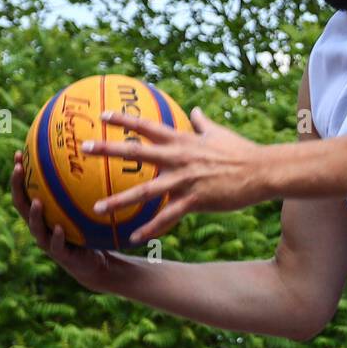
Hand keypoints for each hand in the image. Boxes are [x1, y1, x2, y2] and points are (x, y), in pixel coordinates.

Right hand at [10, 151, 118, 292]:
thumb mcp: (86, 206)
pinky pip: (56, 245)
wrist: (94, 262)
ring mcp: (48, 241)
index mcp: (43, 213)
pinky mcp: (61, 255)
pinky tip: (58, 228)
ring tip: (37, 202)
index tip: (18, 153)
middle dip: (17, 187)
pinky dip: (56, 236)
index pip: (25, 190)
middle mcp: (40, 225)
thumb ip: (85, 187)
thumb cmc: (88, 229)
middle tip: (19, 169)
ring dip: (35, 214)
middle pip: (22, 205)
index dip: (19, 174)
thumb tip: (93, 155)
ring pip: (35, 227)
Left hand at [82, 107, 266, 242]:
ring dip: (119, 200)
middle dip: (108, 149)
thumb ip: (202, 123)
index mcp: (183, 140)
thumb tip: (194, 110)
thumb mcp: (219, 133)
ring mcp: (185, 180)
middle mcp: (179, 157)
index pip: (147, 126)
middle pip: (137, 151)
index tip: (102, 116)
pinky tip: (135, 237)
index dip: (124, 119)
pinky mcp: (195, 200)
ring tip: (96, 208)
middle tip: (84, 148)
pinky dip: (151, 228)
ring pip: (145, 190)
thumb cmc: (241, 152)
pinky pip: (168, 216)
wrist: (262, 171)